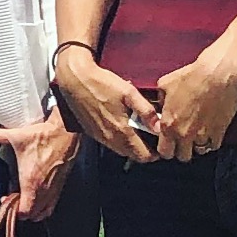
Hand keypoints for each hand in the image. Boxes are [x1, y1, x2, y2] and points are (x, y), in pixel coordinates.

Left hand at [0, 111, 78, 217]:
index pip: (24, 211)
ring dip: (34, 211)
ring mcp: (55, 188)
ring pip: (45, 211)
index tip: (5, 199)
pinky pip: (53, 203)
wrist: (66, 132)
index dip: (13, 211)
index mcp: (32, 183)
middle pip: (34, 215)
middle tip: (13, 200)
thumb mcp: (15, 135)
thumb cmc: (43, 137)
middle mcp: (45, 190)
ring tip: (24, 200)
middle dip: (22, 212)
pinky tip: (36, 193)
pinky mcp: (62, 183)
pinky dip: (44, 205)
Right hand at [52, 50, 159, 164]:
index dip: (156, 154)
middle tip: (153, 138)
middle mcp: (110, 138)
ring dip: (132, 146)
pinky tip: (122, 125)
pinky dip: (120, 140)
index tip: (162, 144)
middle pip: (133, 156)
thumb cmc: (102, 84)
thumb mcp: (129, 93)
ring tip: (140, 132)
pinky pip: (110, 143)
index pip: (144, 155)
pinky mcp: (92, 132)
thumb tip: (159, 127)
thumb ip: (146, 111)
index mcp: (122, 130)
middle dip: (146, 151)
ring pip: (122, 150)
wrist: (74, 80)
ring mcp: (99, 136)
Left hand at [153, 53, 236, 162]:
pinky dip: (211, 142)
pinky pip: (214, 146)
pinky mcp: (220, 131)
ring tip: (196, 136)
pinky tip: (208, 134)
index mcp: (168, 125)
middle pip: (182, 156)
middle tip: (182, 141)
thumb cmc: (189, 77)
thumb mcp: (164, 85)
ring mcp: (203, 134)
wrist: (216, 74)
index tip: (168, 144)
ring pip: (198, 152)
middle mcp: (185, 134)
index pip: (164, 151)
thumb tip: (160, 107)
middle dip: (181, 150)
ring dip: (196, 146)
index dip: (165, 150)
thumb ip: (159, 101)